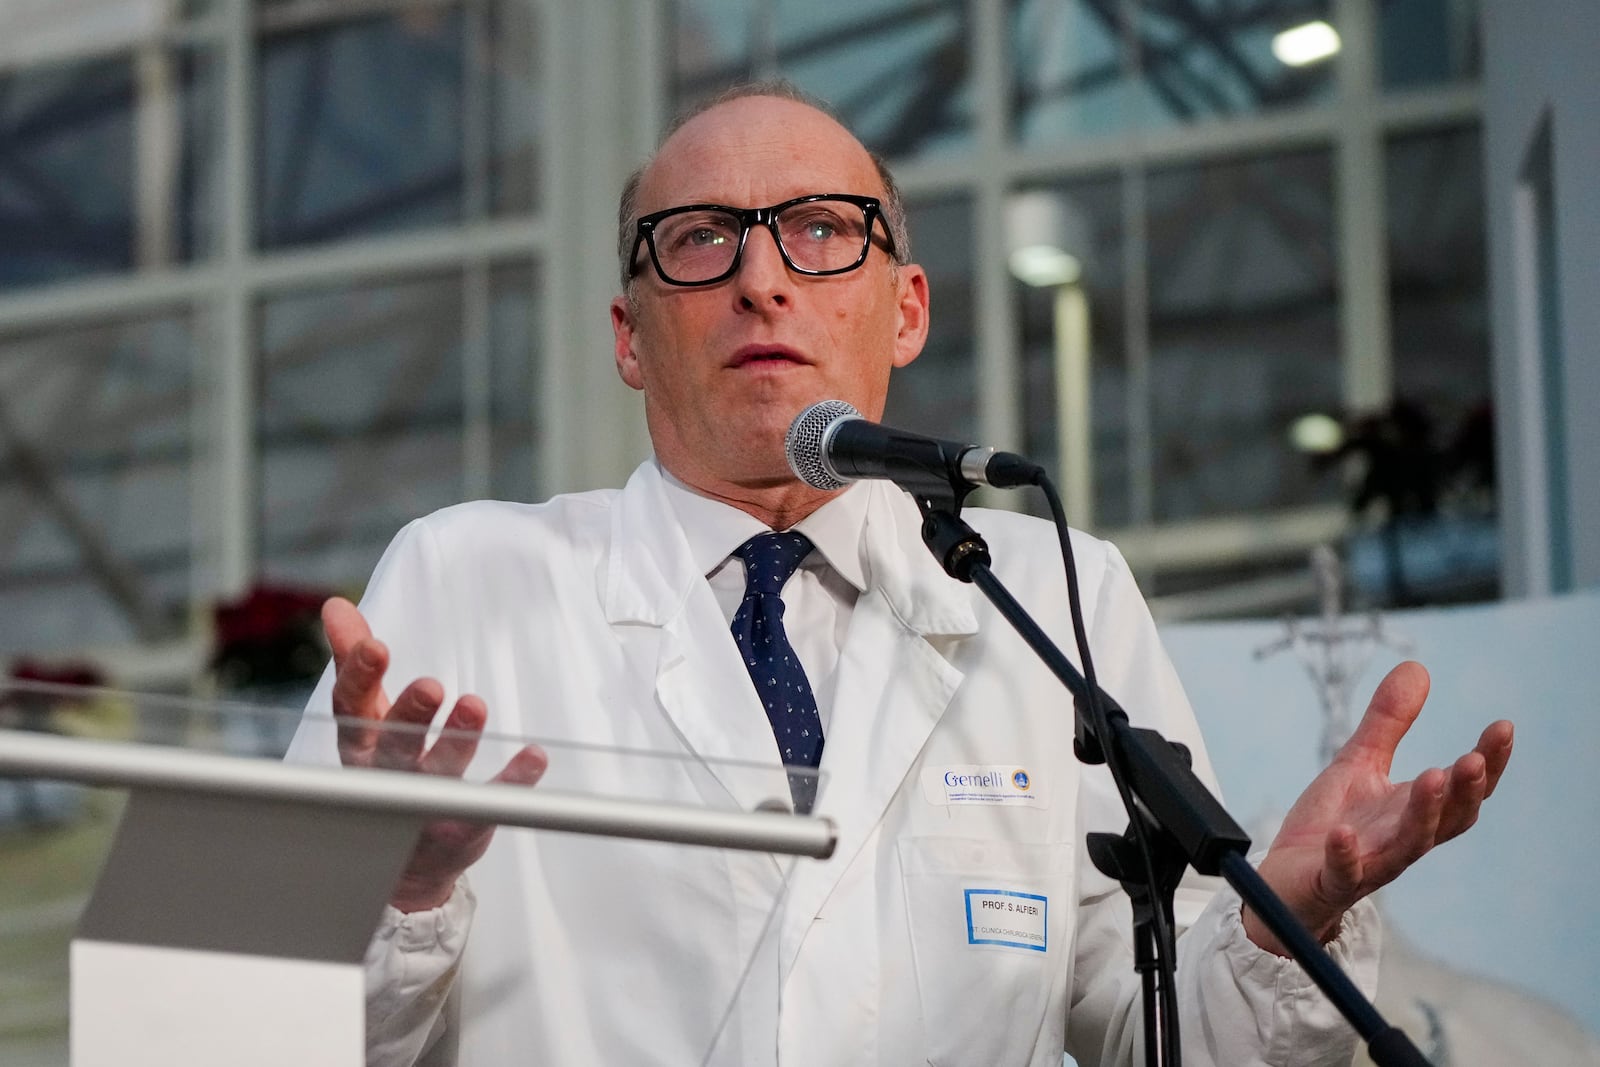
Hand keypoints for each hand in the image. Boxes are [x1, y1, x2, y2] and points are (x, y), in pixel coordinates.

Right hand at [323, 596, 547, 911]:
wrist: (403, 865)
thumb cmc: (385, 770)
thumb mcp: (367, 716)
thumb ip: (355, 662)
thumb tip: (335, 606)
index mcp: (362, 742)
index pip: (352, 707)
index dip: (360, 678)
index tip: (375, 647)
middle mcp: (388, 774)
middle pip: (395, 743)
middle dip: (410, 714)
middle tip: (430, 685)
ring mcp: (424, 804)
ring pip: (439, 773)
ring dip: (457, 741)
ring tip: (475, 706)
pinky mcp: (462, 828)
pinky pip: (489, 804)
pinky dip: (512, 781)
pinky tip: (534, 757)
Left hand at [1244, 661, 1512, 955]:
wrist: (1287, 881)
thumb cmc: (1332, 825)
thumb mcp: (1358, 764)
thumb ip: (1388, 723)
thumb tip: (1418, 668)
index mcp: (1414, 812)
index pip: (1462, 790)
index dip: (1488, 763)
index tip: (1503, 727)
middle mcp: (1401, 841)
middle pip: (1448, 820)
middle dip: (1464, 790)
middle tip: (1474, 758)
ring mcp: (1369, 863)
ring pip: (1408, 845)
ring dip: (1423, 813)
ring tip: (1432, 777)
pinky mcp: (1331, 881)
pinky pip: (1343, 871)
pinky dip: (1346, 854)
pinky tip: (1343, 834)